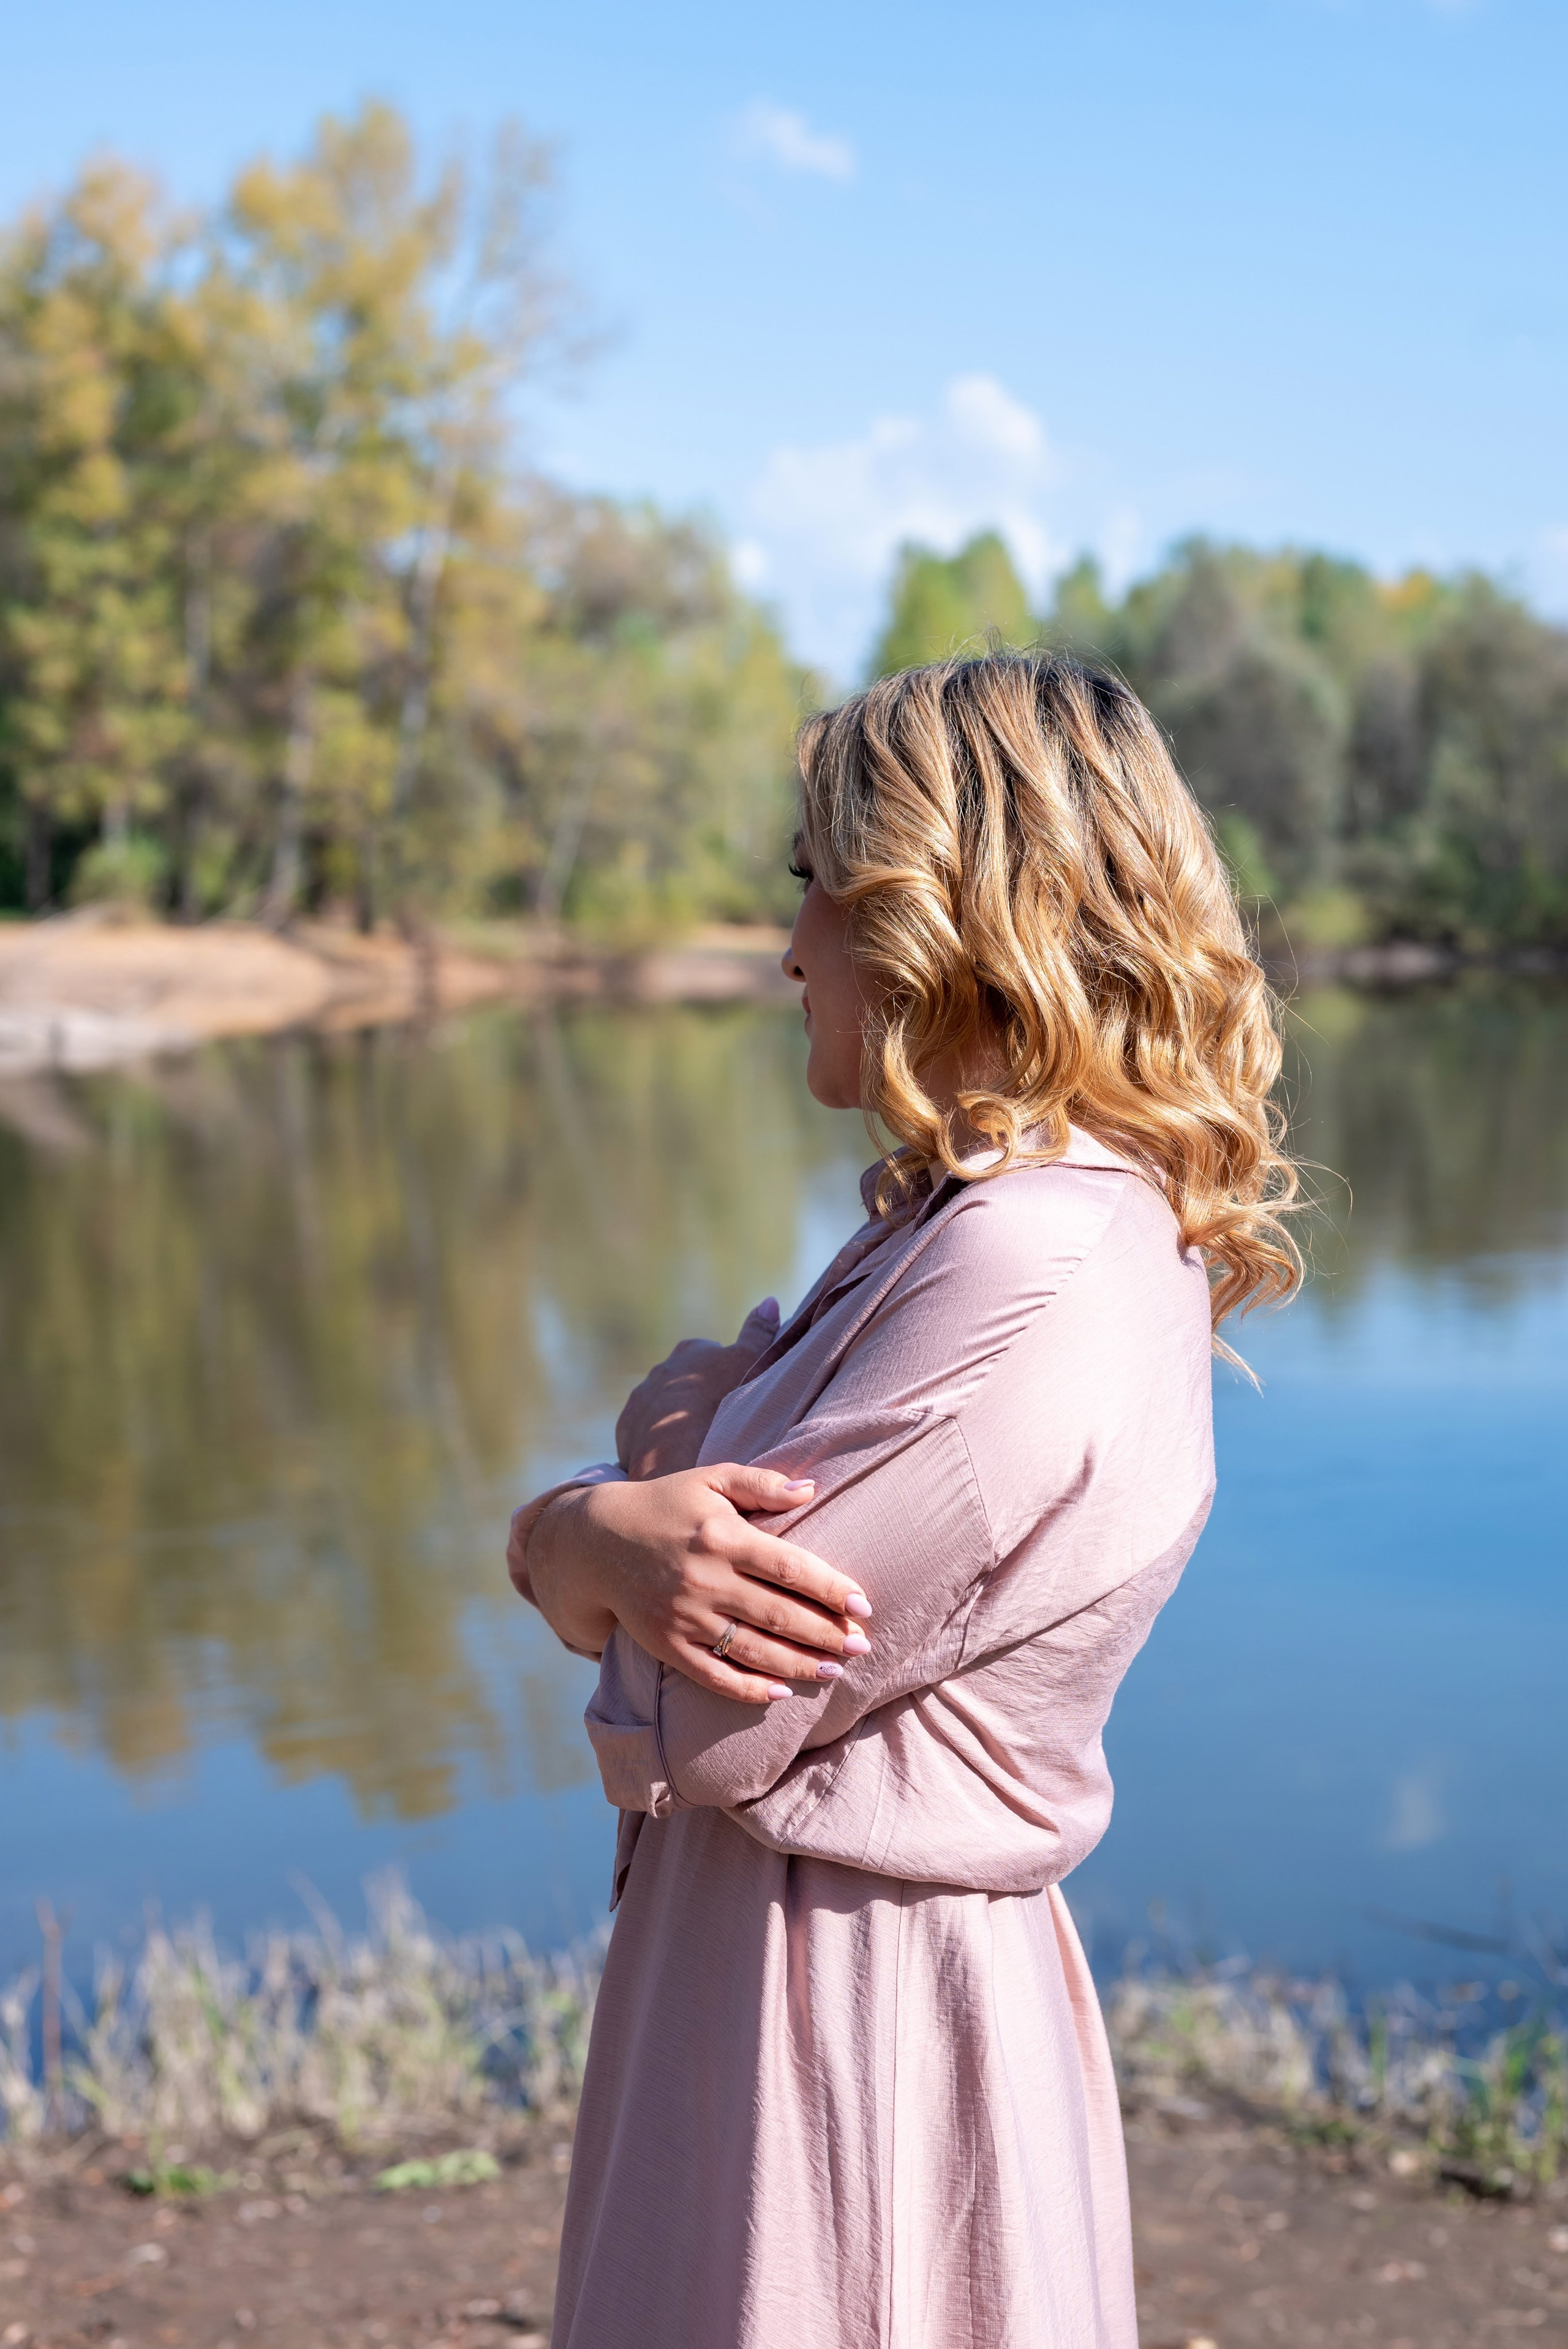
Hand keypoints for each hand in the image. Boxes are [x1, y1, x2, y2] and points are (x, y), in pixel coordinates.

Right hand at [522, 1462, 873, 1704]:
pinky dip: (748, 1688)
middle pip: (778, 1614)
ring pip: (752, 1650)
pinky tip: (780, 1693)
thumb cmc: (666, 1505)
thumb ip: (760, 1483)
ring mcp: (683, 1616)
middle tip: (862, 1647)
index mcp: (721, 1535)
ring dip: (798, 1665)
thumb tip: (811, 1489)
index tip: (862, 1606)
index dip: (831, 1589)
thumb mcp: (709, 1479)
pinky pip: (712, 1675)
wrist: (595, 1542)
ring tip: (834, 1671)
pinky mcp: (666, 1644)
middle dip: (825, 1634)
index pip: (789, 1567)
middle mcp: (704, 1579)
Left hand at [615, 1298, 780, 1479]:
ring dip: (674, 1418)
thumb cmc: (719, 1401)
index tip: (735, 1393)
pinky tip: (672, 1455)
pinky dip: (656, 1441)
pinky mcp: (626, 1429)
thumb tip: (769, 1300)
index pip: (710, 1354)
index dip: (724, 1373)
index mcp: (690, 1351)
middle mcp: (660, 1370)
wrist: (675, 1447)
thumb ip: (758, 1333)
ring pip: (660, 1406)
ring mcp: (640, 1399)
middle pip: (683, 1380)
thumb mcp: (749, 1362)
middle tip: (716, 1419)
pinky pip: (642, 1432)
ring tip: (694, 1441)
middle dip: (695, 1394)